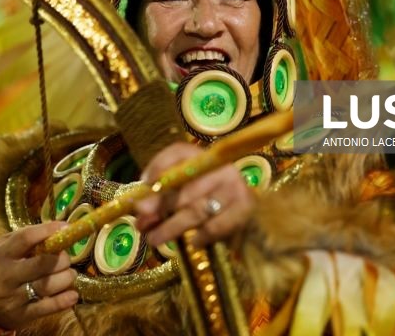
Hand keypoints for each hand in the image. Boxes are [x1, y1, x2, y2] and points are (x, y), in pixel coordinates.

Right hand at [0, 222, 77, 329]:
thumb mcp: (1, 249)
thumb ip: (23, 238)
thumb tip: (53, 229)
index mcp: (3, 254)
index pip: (26, 238)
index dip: (48, 231)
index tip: (65, 227)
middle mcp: (8, 275)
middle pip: (42, 263)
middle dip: (62, 259)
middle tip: (66, 258)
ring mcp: (15, 296)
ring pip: (47, 285)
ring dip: (66, 278)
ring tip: (69, 274)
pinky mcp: (22, 314)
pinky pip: (46, 307)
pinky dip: (63, 301)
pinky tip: (72, 295)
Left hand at [135, 142, 254, 246]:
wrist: (254, 220)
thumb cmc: (209, 205)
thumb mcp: (183, 199)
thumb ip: (160, 201)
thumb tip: (140, 212)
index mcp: (203, 158)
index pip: (178, 152)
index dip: (158, 166)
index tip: (143, 184)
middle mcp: (219, 166)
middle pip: (183, 185)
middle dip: (159, 207)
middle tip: (142, 224)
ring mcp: (234, 185)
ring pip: (196, 208)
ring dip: (172, 227)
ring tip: (155, 239)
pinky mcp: (245, 207)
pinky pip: (217, 225)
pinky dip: (202, 236)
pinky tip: (193, 242)